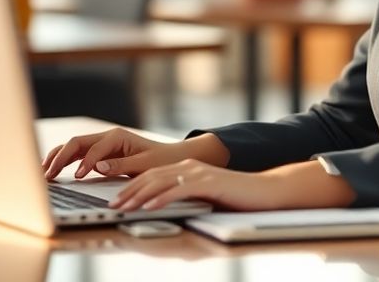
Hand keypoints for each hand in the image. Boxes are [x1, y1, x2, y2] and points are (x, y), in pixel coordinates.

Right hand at [42, 128, 201, 179]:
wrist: (170, 157)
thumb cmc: (160, 160)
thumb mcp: (144, 164)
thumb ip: (120, 165)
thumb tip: (97, 167)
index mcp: (117, 137)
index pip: (94, 149)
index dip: (84, 163)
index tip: (76, 177)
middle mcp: (107, 137)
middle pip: (76, 143)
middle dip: (60, 157)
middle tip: (48, 174)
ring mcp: (102, 143)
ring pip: (73, 147)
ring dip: (57, 158)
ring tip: (43, 171)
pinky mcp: (100, 152)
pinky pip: (77, 154)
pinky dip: (64, 160)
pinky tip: (52, 168)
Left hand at [110, 160, 284, 211]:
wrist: (265, 191)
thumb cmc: (237, 197)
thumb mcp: (206, 196)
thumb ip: (186, 198)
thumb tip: (164, 210)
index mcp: (188, 168)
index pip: (153, 175)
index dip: (132, 186)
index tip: (116, 199)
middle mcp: (190, 166)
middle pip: (152, 176)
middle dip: (129, 191)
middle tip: (112, 204)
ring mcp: (199, 173)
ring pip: (161, 182)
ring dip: (139, 195)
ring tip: (124, 206)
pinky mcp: (208, 182)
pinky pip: (179, 190)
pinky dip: (162, 198)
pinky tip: (149, 206)